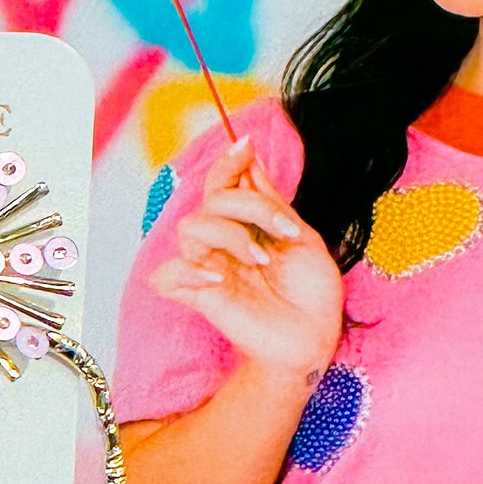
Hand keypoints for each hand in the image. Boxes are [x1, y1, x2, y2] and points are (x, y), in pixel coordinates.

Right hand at [149, 135, 342, 380]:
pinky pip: (168, 276)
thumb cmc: (311, 293)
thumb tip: (253, 162)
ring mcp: (209, 268)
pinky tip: (219, 279)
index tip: (245, 146)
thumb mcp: (303, 238)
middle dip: (249, 205)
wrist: (314, 337)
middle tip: (284, 231)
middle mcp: (223, 243)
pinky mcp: (200, 297)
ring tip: (261, 259)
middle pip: (212, 200)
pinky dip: (189, 271)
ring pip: (190, 228)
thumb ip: (274, 204)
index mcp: (245, 225)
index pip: (222, 184)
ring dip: (229, 235)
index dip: (228, 162)